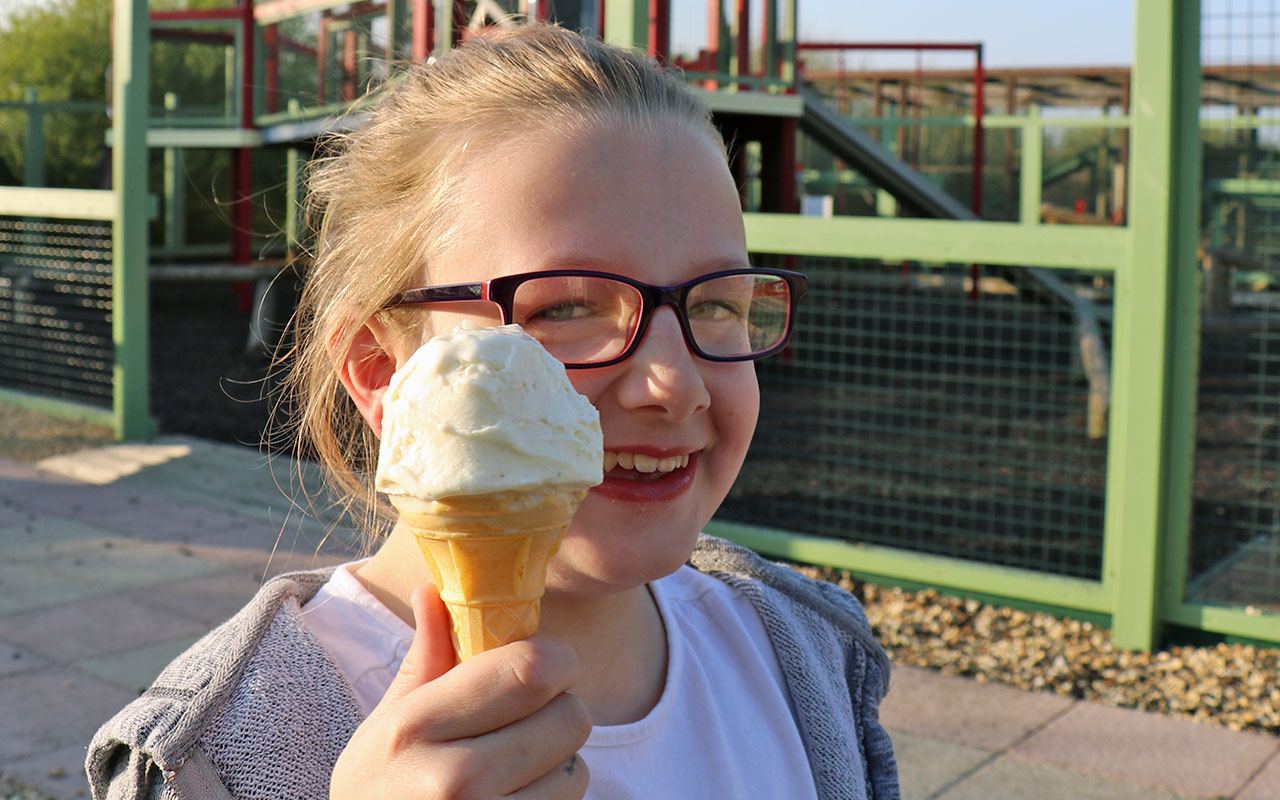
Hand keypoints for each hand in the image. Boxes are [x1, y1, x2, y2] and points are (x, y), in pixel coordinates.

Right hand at [330, 584, 591, 798]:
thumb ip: (425, 660)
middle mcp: (451, 780)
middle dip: (560, 712)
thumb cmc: (381, 790)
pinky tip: (514, 799)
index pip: (530, 669)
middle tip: (528, 723)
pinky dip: (552, 799)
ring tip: (514, 772)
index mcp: (414, 728)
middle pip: (570, 717)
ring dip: (559, 765)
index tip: (542, 668)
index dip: (553, 659)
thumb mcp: (386, 726)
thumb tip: (433, 588)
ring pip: (578, 770)